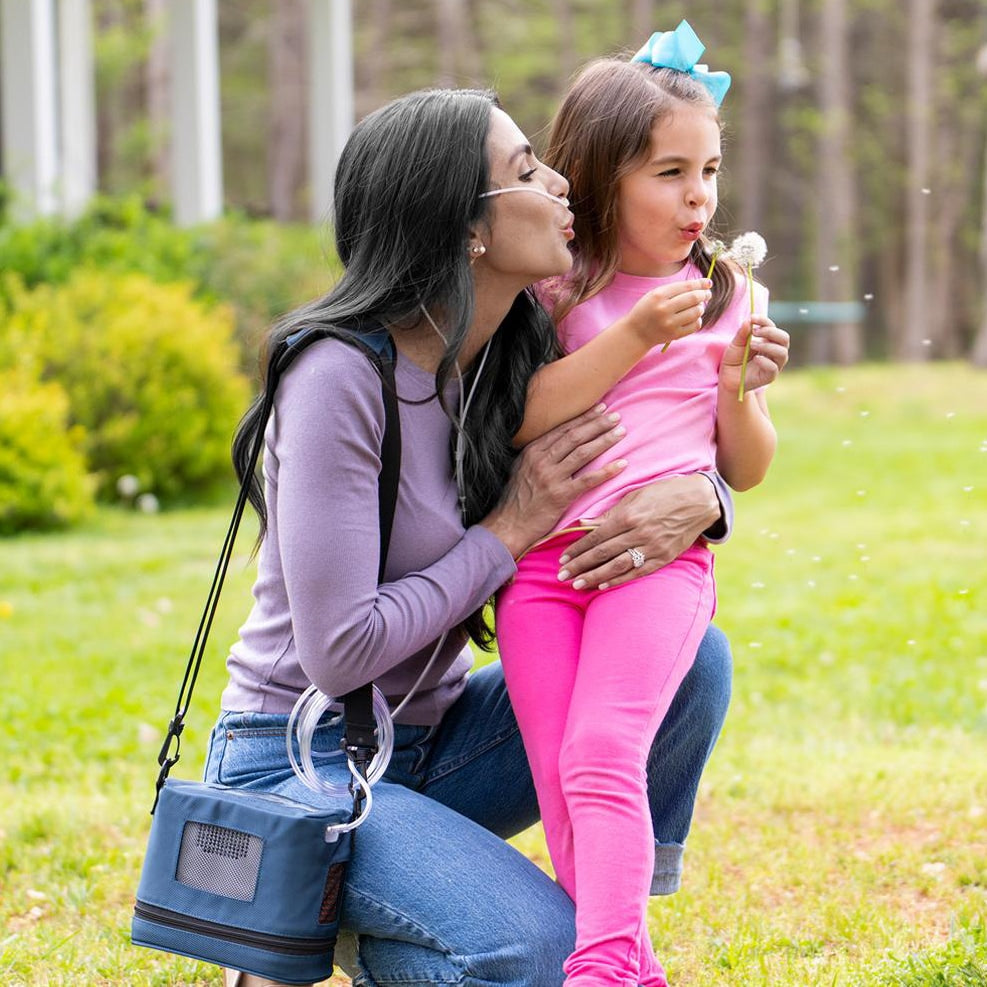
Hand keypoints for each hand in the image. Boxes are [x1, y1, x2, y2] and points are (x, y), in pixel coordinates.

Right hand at [480, 404, 627, 558]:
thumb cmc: (517, 499)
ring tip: (621, 432)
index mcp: (532, 451)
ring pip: (583, 453)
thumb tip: (556, 441)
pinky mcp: (560, 495)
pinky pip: (588, 480)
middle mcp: (541, 460)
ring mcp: (551, 477)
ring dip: (604, 441)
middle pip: (575, 437)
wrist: (509, 525)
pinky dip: (606, 471)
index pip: (563, 429)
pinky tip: (621, 464)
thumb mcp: (521, 469)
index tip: (600, 409)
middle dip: (597, 424)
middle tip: (616, 416)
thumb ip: (537, 454)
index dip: (583, 418)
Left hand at [557, 474, 720, 589]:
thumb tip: (583, 523)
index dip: (578, 549)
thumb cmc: (663, 493)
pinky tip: (603, 585)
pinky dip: (620, 579)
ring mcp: (653, 547)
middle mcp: (639, 533)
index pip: (596, 536)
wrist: (700, 500)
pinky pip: (638, 572)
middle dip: (580, 566)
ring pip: (617, 566)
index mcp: (629, 515)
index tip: (562, 558)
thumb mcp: (634, 496)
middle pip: (603, 553)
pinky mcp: (664, 557)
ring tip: (577, 585)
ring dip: (595, 576)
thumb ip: (608, 513)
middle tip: (561, 576)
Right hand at [625, 279, 711, 348]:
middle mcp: (664, 309)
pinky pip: (695, 325)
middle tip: (707, 294)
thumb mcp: (655, 295)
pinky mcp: (674, 335)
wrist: (636, 333)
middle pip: (694, 298)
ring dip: (701, 308)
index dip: (700, 283)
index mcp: (659, 295)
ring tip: (697, 307)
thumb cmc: (648, 310)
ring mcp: (669, 323)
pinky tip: (693, 318)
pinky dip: (698, 320)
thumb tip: (703, 285)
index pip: (686, 286)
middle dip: (704, 294)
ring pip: (696, 312)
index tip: (708, 283)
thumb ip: (675, 289)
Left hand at [718, 315, 789, 393]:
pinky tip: (755, 359)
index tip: (752, 318)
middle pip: (784, 338)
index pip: (773, 327)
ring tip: (752, 345)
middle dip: (770, 332)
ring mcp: (774, 364)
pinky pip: (774, 367)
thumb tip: (749, 320)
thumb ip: (742, 333)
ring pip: (782, 352)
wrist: (729, 378)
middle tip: (754, 332)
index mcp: (768, 340)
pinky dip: (765, 361)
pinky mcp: (770, 376)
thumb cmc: (734, 360)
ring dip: (767, 346)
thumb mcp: (736, 344)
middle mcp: (775, 351)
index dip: (764, 321)